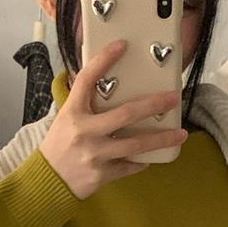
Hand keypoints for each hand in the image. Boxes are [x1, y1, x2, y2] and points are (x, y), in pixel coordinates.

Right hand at [39, 38, 186, 199]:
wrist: (46, 181)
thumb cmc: (59, 145)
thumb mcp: (66, 118)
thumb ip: (85, 104)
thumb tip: (107, 82)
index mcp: (73, 112)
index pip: (87, 80)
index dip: (103, 60)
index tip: (122, 45)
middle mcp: (85, 131)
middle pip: (125, 114)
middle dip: (153, 104)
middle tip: (173, 98)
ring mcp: (95, 154)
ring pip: (135, 145)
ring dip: (161, 139)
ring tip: (181, 134)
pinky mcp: (102, 174)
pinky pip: (130, 165)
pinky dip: (142, 161)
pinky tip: (151, 156)